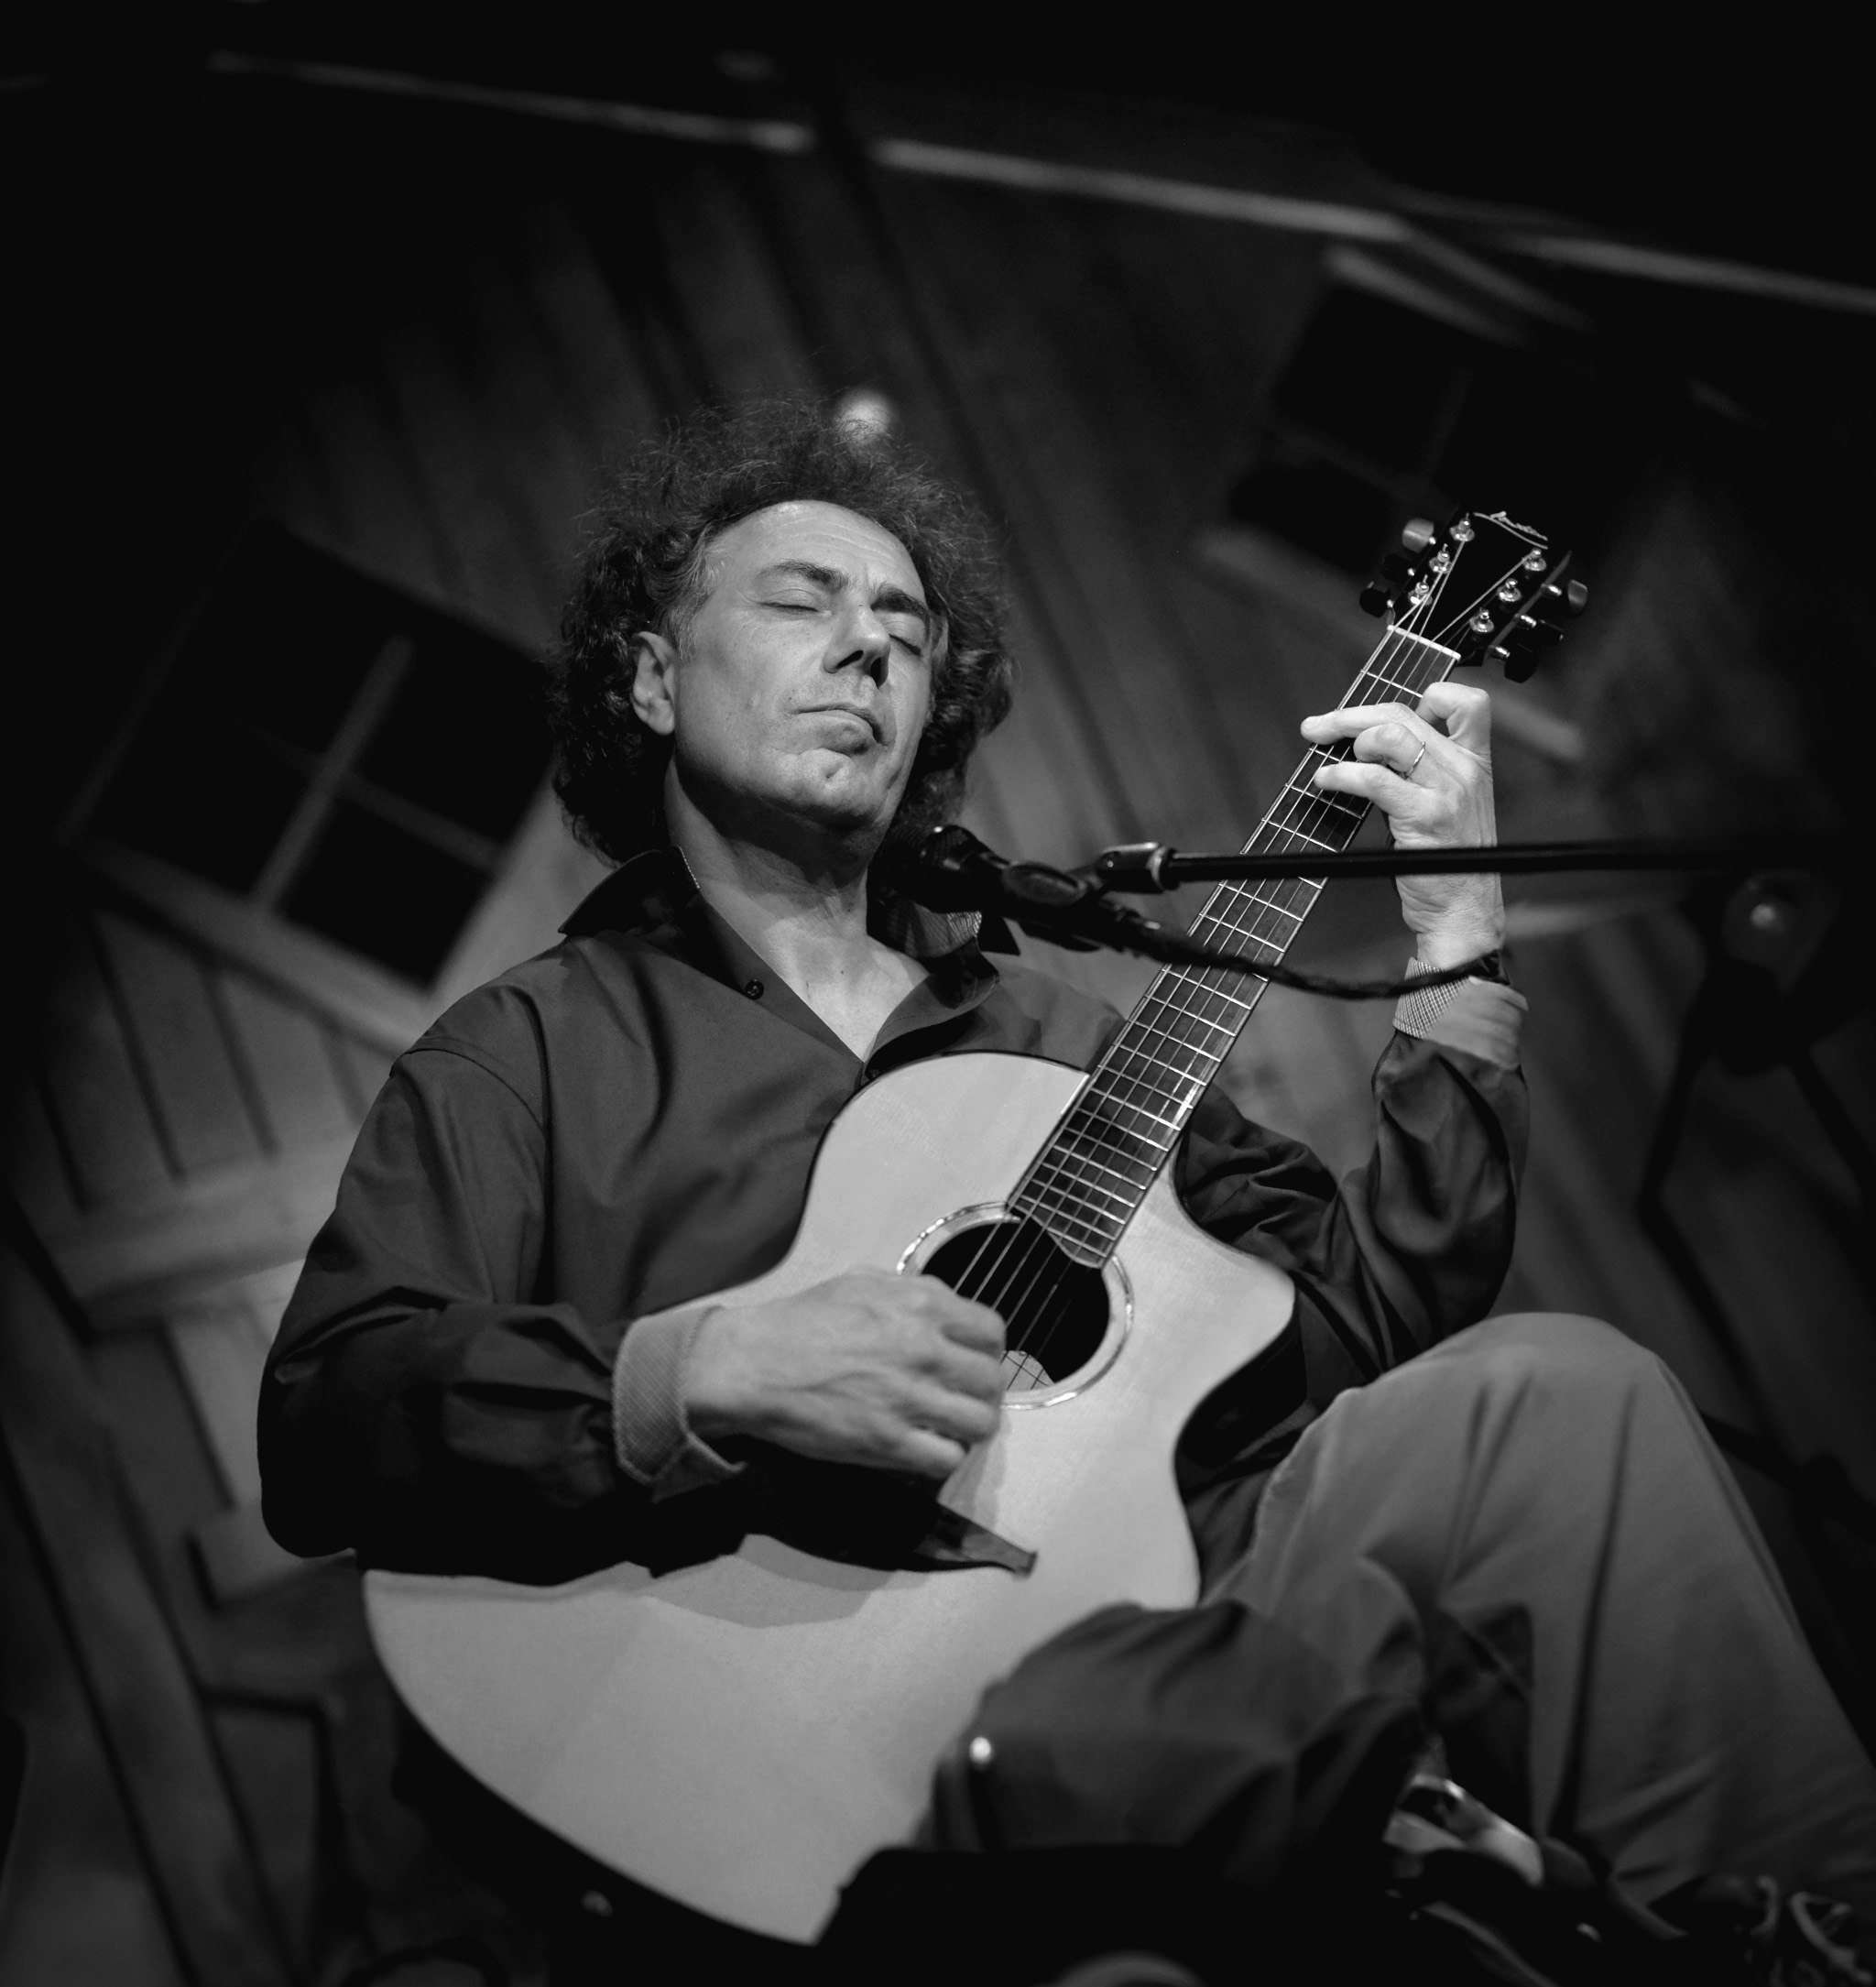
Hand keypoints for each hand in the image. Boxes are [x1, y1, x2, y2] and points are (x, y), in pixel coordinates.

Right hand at [683, 1270, 1005, 1480]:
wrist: (754, 1364)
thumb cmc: (802, 1321)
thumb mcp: (863, 1281)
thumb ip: (914, 1289)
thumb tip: (949, 1305)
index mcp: (921, 1307)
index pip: (993, 1332)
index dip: (988, 1350)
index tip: (974, 1361)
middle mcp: (924, 1351)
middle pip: (993, 1382)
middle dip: (982, 1392)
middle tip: (962, 1398)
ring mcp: (909, 1399)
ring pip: (981, 1424)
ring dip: (971, 1428)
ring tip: (950, 1427)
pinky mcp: (889, 1443)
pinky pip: (947, 1459)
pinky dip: (944, 1457)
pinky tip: (926, 1446)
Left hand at [1301, 681, 1502, 968]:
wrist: (1463, 911)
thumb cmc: (1448, 864)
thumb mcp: (1448, 806)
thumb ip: (1422, 772)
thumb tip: (1366, 745)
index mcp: (1475, 762)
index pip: (1466, 701)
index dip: (1424, 696)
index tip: (1384, 714)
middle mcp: (1464, 769)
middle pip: (1404, 714)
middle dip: (1350, 715)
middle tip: (1318, 727)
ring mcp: (1446, 791)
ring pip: (1389, 736)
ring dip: (1348, 741)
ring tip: (1331, 760)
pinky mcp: (1424, 816)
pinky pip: (1374, 779)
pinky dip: (1340, 775)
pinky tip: (1325, 782)